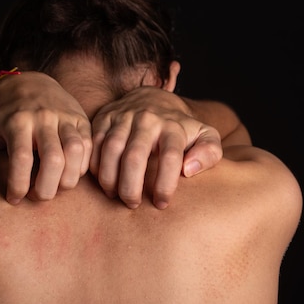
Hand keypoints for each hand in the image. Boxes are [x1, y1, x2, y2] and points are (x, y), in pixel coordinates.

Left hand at [0, 72, 92, 203]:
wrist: (32, 84)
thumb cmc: (5, 116)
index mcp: (17, 121)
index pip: (21, 159)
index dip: (19, 185)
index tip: (14, 199)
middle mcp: (43, 117)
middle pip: (53, 160)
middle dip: (46, 189)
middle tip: (37, 197)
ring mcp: (65, 117)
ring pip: (75, 153)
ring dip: (67, 180)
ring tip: (55, 188)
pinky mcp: (81, 120)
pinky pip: (88, 148)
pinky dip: (81, 168)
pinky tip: (67, 174)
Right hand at [90, 86, 221, 209]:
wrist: (153, 98)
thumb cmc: (180, 128)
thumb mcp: (205, 135)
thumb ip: (209, 153)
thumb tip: (189, 170)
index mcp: (173, 126)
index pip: (170, 158)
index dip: (165, 185)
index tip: (161, 203)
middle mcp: (147, 119)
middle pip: (135, 157)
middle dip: (131, 187)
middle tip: (132, 204)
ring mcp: (123, 117)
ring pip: (111, 150)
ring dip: (109, 178)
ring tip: (114, 196)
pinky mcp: (104, 118)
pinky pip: (94, 144)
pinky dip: (95, 165)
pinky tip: (102, 180)